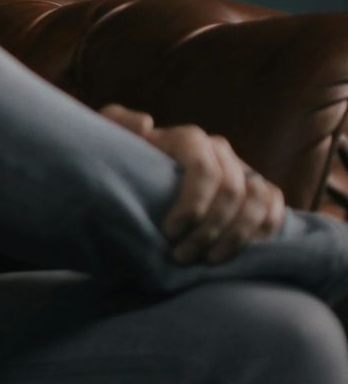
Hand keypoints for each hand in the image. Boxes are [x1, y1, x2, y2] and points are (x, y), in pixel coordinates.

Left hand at [98, 103, 284, 264]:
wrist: (137, 177)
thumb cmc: (122, 161)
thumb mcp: (109, 139)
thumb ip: (117, 123)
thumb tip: (146, 124)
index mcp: (188, 139)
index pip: (204, 169)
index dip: (192, 204)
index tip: (169, 232)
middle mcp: (219, 150)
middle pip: (231, 190)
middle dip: (209, 229)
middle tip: (182, 256)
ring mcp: (241, 169)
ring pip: (257, 199)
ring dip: (237, 235)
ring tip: (209, 260)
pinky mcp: (256, 188)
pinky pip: (274, 205)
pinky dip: (264, 229)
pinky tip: (240, 251)